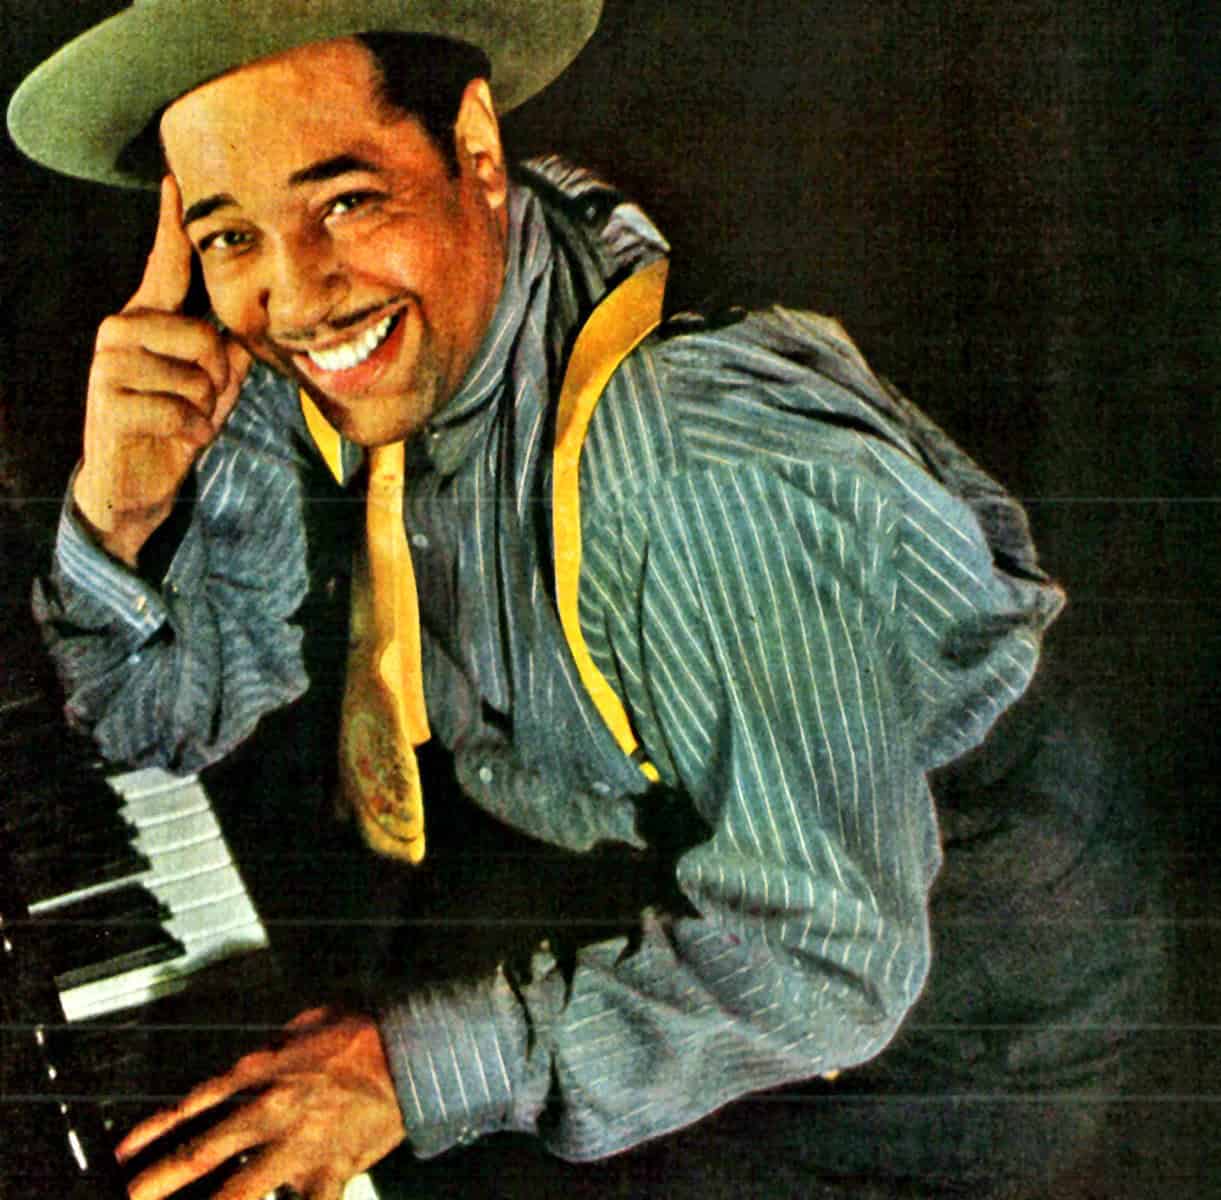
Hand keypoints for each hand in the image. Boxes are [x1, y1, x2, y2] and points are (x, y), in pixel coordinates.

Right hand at [74, 174, 250, 565]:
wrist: (137, 483)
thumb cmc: (176, 426)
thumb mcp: (213, 389)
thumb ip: (230, 356)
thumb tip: (242, 335)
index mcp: (151, 319)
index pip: (164, 265)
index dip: (171, 225)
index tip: (176, 180)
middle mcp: (123, 329)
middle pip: (202, 336)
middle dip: (217, 378)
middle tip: (201, 401)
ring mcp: (110, 363)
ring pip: (193, 376)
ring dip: (202, 409)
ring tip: (182, 418)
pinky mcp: (107, 400)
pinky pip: (177, 410)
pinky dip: (191, 433)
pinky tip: (177, 439)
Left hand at [115, 1008, 405, 1199]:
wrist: (412, 1051)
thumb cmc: (366, 1032)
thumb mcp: (311, 1020)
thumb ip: (279, 1042)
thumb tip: (259, 1052)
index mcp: (266, 1071)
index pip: (198, 1103)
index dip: (156, 1129)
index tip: (126, 1152)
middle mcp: (273, 1110)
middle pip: (204, 1149)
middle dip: (161, 1178)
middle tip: (130, 1197)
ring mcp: (299, 1146)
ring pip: (241, 1192)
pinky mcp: (330, 1170)